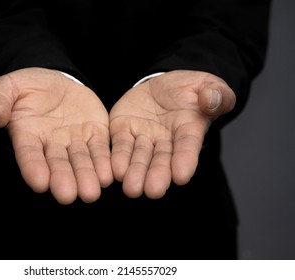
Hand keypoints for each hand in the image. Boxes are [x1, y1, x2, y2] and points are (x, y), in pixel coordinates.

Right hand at [0, 68, 112, 203]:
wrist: (54, 81)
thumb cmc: (26, 88)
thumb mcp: (7, 87)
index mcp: (27, 135)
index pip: (29, 154)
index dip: (33, 168)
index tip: (39, 182)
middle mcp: (52, 144)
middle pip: (58, 164)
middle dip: (63, 179)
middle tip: (68, 196)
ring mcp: (75, 140)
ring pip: (81, 161)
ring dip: (87, 176)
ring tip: (92, 191)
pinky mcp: (95, 133)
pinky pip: (101, 148)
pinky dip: (105, 161)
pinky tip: (109, 174)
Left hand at [109, 70, 235, 198]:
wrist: (162, 86)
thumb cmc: (189, 89)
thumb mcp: (207, 85)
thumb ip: (216, 94)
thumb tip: (212, 100)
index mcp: (189, 129)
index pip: (188, 146)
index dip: (185, 160)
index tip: (181, 176)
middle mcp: (165, 140)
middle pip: (161, 159)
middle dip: (157, 175)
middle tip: (153, 191)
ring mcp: (144, 137)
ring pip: (139, 156)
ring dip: (135, 172)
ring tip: (131, 187)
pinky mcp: (123, 130)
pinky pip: (120, 144)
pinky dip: (118, 157)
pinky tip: (115, 170)